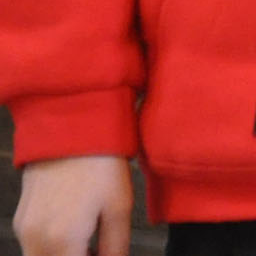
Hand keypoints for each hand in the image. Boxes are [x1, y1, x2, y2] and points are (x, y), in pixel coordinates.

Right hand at [13, 156, 132, 255]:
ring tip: (92, 246)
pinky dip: (53, 251)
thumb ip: (115, 247)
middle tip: (99, 252)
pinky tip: (77, 236)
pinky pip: (33, 249)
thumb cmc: (101, 165)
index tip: (106, 255)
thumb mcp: (119, 207)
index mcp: (62, 240)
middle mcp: (35, 239)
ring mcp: (24, 230)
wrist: (70, 128)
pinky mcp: (20, 220)